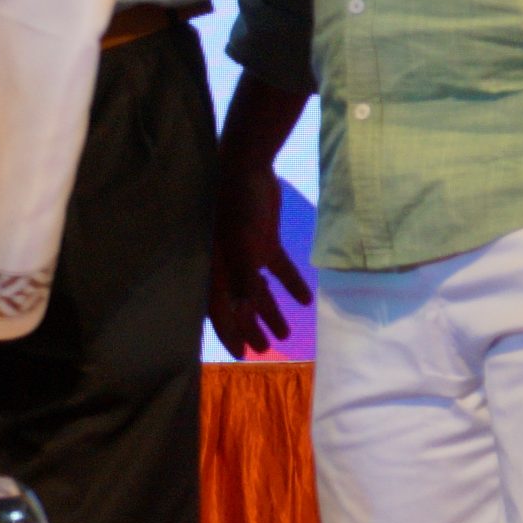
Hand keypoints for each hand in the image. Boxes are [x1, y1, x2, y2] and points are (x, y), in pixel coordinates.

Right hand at [208, 163, 311, 356]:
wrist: (246, 167)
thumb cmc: (238, 206)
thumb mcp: (243, 246)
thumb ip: (244, 278)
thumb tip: (244, 310)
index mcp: (216, 268)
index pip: (220, 308)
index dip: (230, 332)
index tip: (242, 355)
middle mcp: (229, 265)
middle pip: (239, 303)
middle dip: (251, 327)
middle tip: (265, 350)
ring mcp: (247, 253)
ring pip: (259, 289)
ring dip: (272, 311)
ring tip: (287, 333)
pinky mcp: (264, 240)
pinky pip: (278, 268)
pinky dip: (290, 284)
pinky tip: (306, 299)